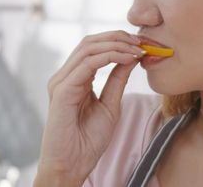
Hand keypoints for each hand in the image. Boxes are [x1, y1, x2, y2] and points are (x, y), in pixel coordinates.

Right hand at [36, 30, 144, 183]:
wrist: (72, 165)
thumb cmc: (88, 141)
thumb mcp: (110, 105)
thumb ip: (117, 80)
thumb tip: (132, 57)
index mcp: (75, 79)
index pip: (94, 48)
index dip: (117, 41)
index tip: (141, 43)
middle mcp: (65, 76)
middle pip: (89, 42)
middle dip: (117, 37)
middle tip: (141, 41)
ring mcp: (61, 82)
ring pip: (88, 48)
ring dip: (116, 44)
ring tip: (136, 49)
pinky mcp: (61, 91)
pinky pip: (86, 64)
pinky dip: (109, 56)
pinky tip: (126, 58)